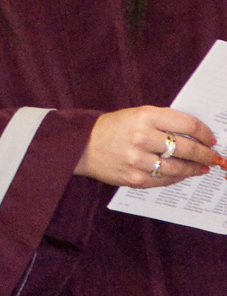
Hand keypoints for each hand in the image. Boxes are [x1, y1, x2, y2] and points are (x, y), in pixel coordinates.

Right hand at [76, 106, 221, 188]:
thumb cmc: (112, 128)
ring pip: (179, 167)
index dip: (204, 132)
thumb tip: (195, 135)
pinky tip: (182, 174)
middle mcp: (142, 137)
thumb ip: (163, 122)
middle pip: (187, 147)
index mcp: (144, 116)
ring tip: (202, 167)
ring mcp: (138, 160)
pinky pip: (165, 180)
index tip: (211, 138)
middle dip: (206, 154)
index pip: (186, 123)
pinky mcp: (135, 178)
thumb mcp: (135, 115)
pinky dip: (177, 177)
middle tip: (215, 157)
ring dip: (195, 168)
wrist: (81, 145)